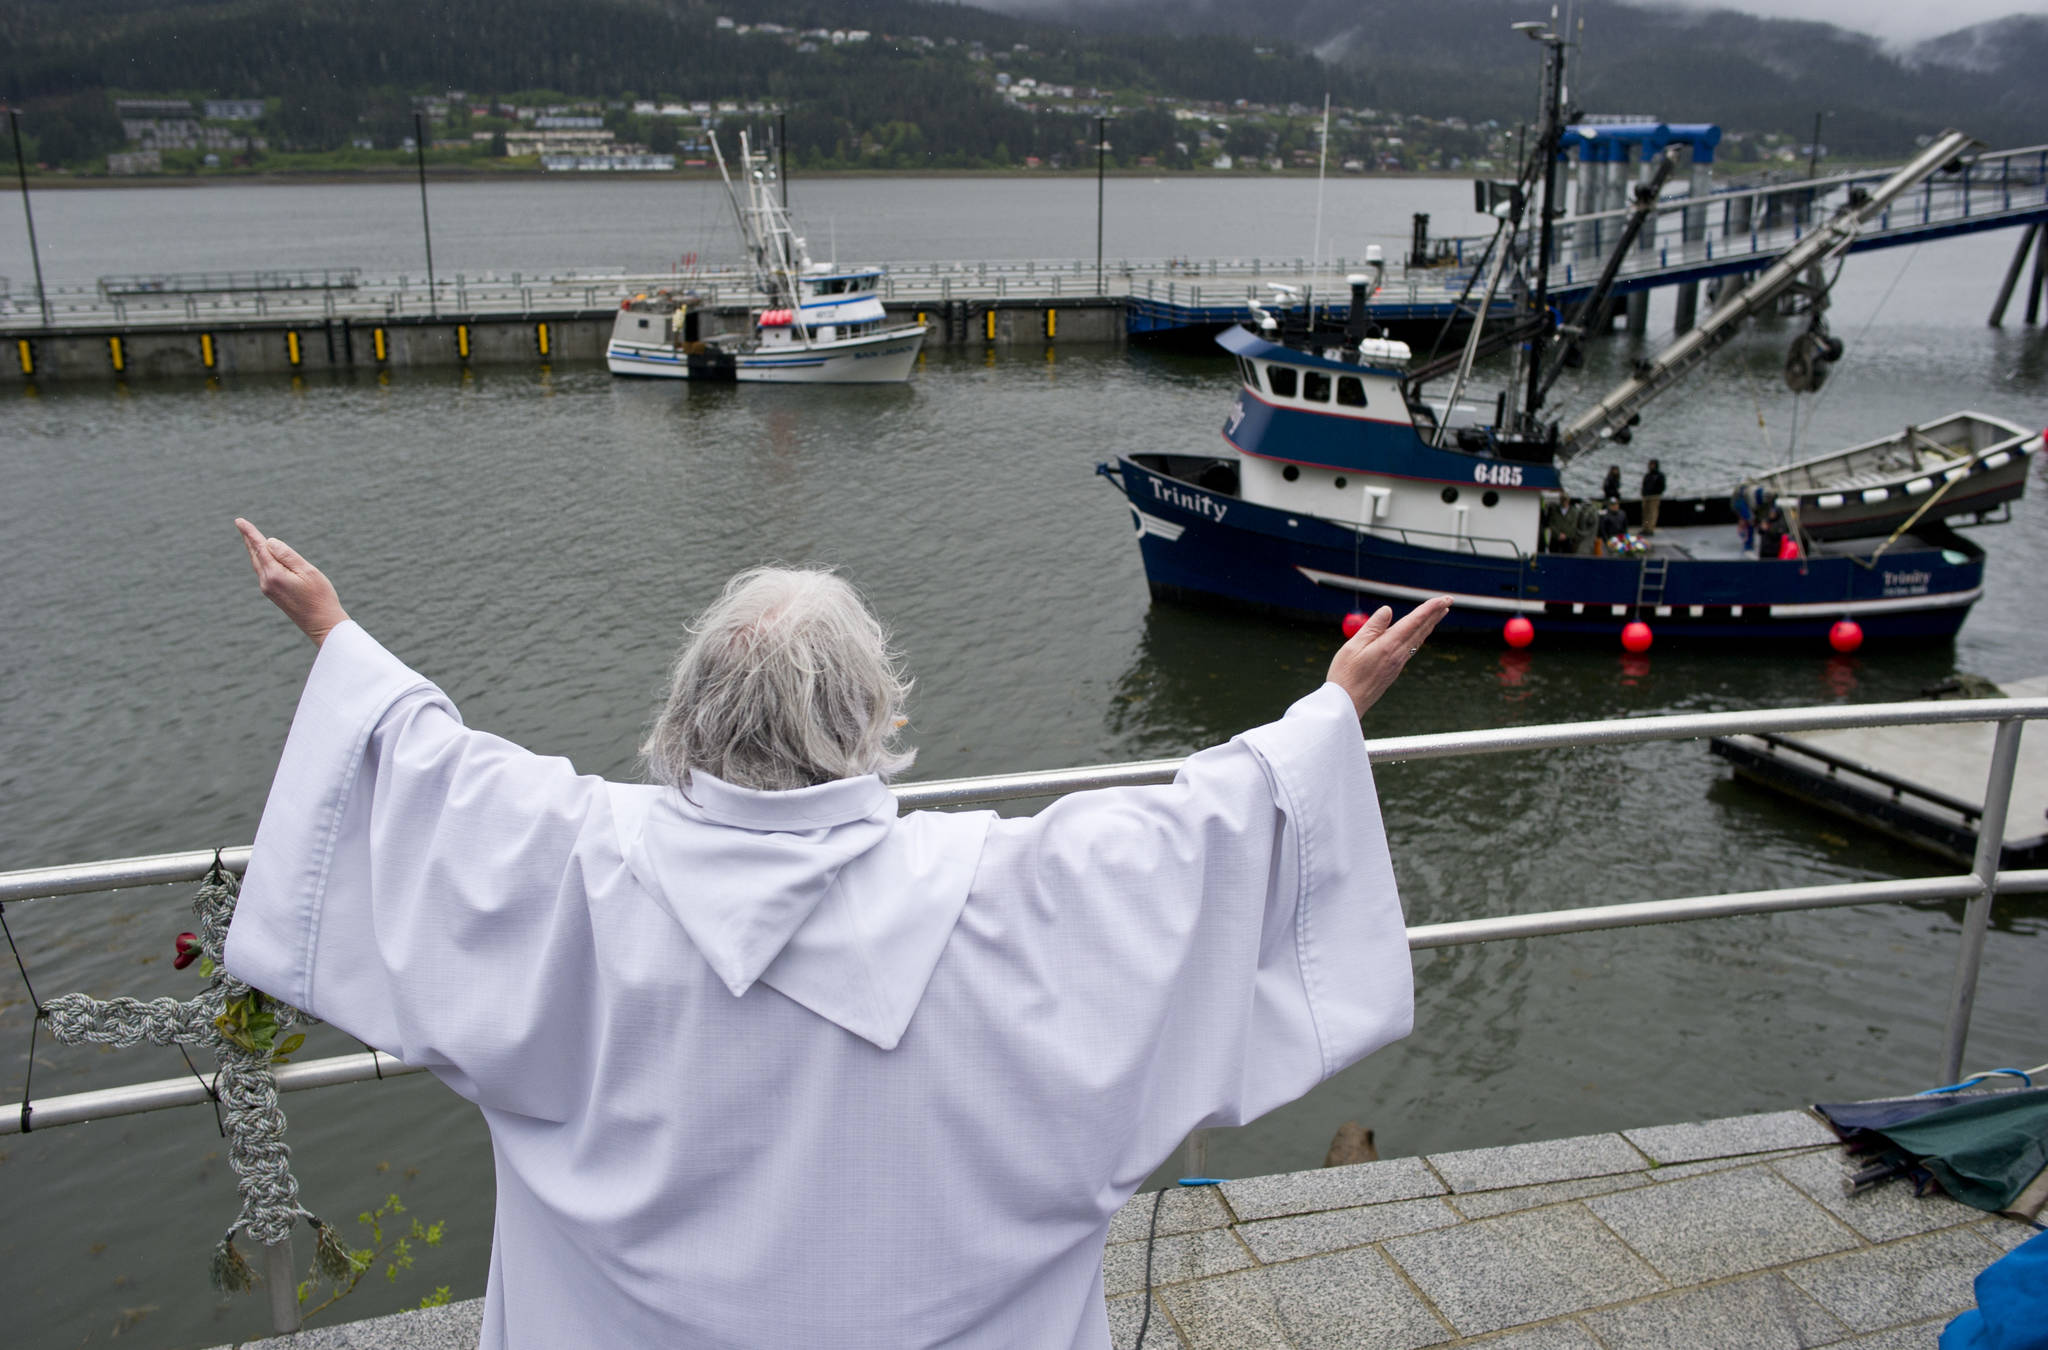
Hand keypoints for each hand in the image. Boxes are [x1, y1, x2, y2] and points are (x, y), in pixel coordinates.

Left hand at [235, 518, 349, 646]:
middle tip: (241, 525)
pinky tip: (263, 557)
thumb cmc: (320, 596)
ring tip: (250, 538)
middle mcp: (267, 582)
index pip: (259, 547)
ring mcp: (268, 589)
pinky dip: (261, 560)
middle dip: (249, 540)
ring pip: (258, 564)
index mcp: (274, 574)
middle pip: (255, 555)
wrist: (322, 624)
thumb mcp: (307, 571)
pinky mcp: (273, 594)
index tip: (240, 521)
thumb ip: (287, 555)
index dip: (250, 533)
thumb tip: (269, 542)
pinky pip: (263, 571)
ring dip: (254, 550)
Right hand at [1326, 596, 1451, 716]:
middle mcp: (1398, 654)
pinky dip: (1420, 635)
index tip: (1443, 599)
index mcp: (1388, 646)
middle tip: (1449, 600)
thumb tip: (1388, 610)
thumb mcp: (1354, 645)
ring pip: (1418, 639)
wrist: (1347, 704)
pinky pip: (1412, 647)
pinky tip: (1420, 634)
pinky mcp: (1394, 670)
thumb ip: (1372, 627)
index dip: (1429, 608)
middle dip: (1435, 613)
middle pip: (1421, 629)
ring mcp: (1397, 663)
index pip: (1414, 622)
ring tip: (1439, 614)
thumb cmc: (1345, 674)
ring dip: (1430, 624)